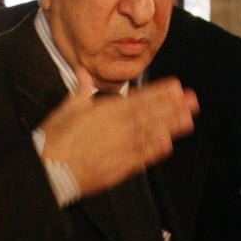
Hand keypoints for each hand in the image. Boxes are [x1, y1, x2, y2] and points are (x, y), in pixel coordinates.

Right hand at [39, 67, 198, 197]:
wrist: (47, 169)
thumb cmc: (54, 139)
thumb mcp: (66, 108)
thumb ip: (81, 89)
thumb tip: (83, 70)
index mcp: (104, 111)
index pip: (137, 99)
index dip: (158, 93)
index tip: (176, 87)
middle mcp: (115, 127)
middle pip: (148, 115)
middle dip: (172, 107)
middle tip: (193, 100)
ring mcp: (118, 148)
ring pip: (148, 134)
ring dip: (169, 127)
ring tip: (188, 119)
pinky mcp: (117, 168)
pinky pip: (139, 157)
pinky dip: (153, 150)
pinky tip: (168, 145)